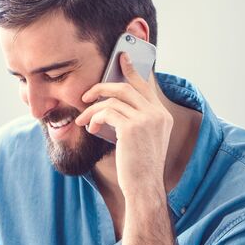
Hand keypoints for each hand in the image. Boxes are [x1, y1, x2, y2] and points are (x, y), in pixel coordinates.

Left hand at [76, 53, 172, 200]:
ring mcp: (147, 120)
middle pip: (126, 87)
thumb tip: (111, 107)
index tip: (121, 57)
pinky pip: (106, 113)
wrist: (144, 187)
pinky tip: (90, 129)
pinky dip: (94, 118)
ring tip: (83, 119)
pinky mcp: (132, 128)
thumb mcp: (141, 141)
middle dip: (102, 87)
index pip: (145, 86)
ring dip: (92, 108)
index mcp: (162, 116)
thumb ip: (134, 121)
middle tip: (86, 95)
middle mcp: (157, 114)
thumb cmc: (139, 168)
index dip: (132, 70)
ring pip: (113, 100)